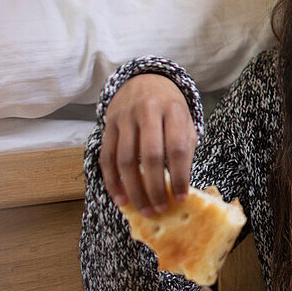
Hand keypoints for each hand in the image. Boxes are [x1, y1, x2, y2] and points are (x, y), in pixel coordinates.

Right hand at [99, 73, 196, 214]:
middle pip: (150, 156)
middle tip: (160, 209)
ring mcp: (125, 118)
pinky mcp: (108, 126)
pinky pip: (107, 158)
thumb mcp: (185, 121)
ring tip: (143, 209)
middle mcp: (148, 112)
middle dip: (155, 187)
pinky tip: (121, 198)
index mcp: (173, 110)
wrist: (144, 81)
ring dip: (133, 190)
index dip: (179, 176)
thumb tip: (180, 187)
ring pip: (125, 160)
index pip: (177, 148)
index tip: (181, 198)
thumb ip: (184, 148)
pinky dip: (113, 182)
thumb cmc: (170, 108)